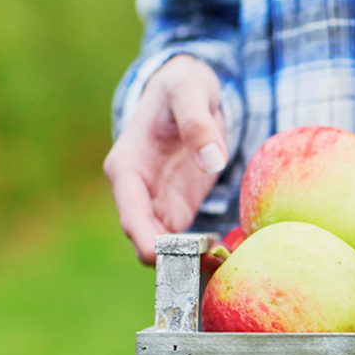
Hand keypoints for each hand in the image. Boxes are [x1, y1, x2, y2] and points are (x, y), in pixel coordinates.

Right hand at [103, 55, 227, 264]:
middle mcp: (136, 191)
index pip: (130, 212)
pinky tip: (226, 260)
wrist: (187, 88)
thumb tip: (213, 161)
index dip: (146, 240)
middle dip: (171, 261)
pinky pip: (183, 242)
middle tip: (208, 268)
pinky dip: (200, 255)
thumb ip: (198, 123)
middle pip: (145, 239)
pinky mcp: (176, 209)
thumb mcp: (190, 90)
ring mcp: (155, 203)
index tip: (169, 259)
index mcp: (128, 166)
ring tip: (222, 269)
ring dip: (188, 264)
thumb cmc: (182, 85)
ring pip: (163, 248)